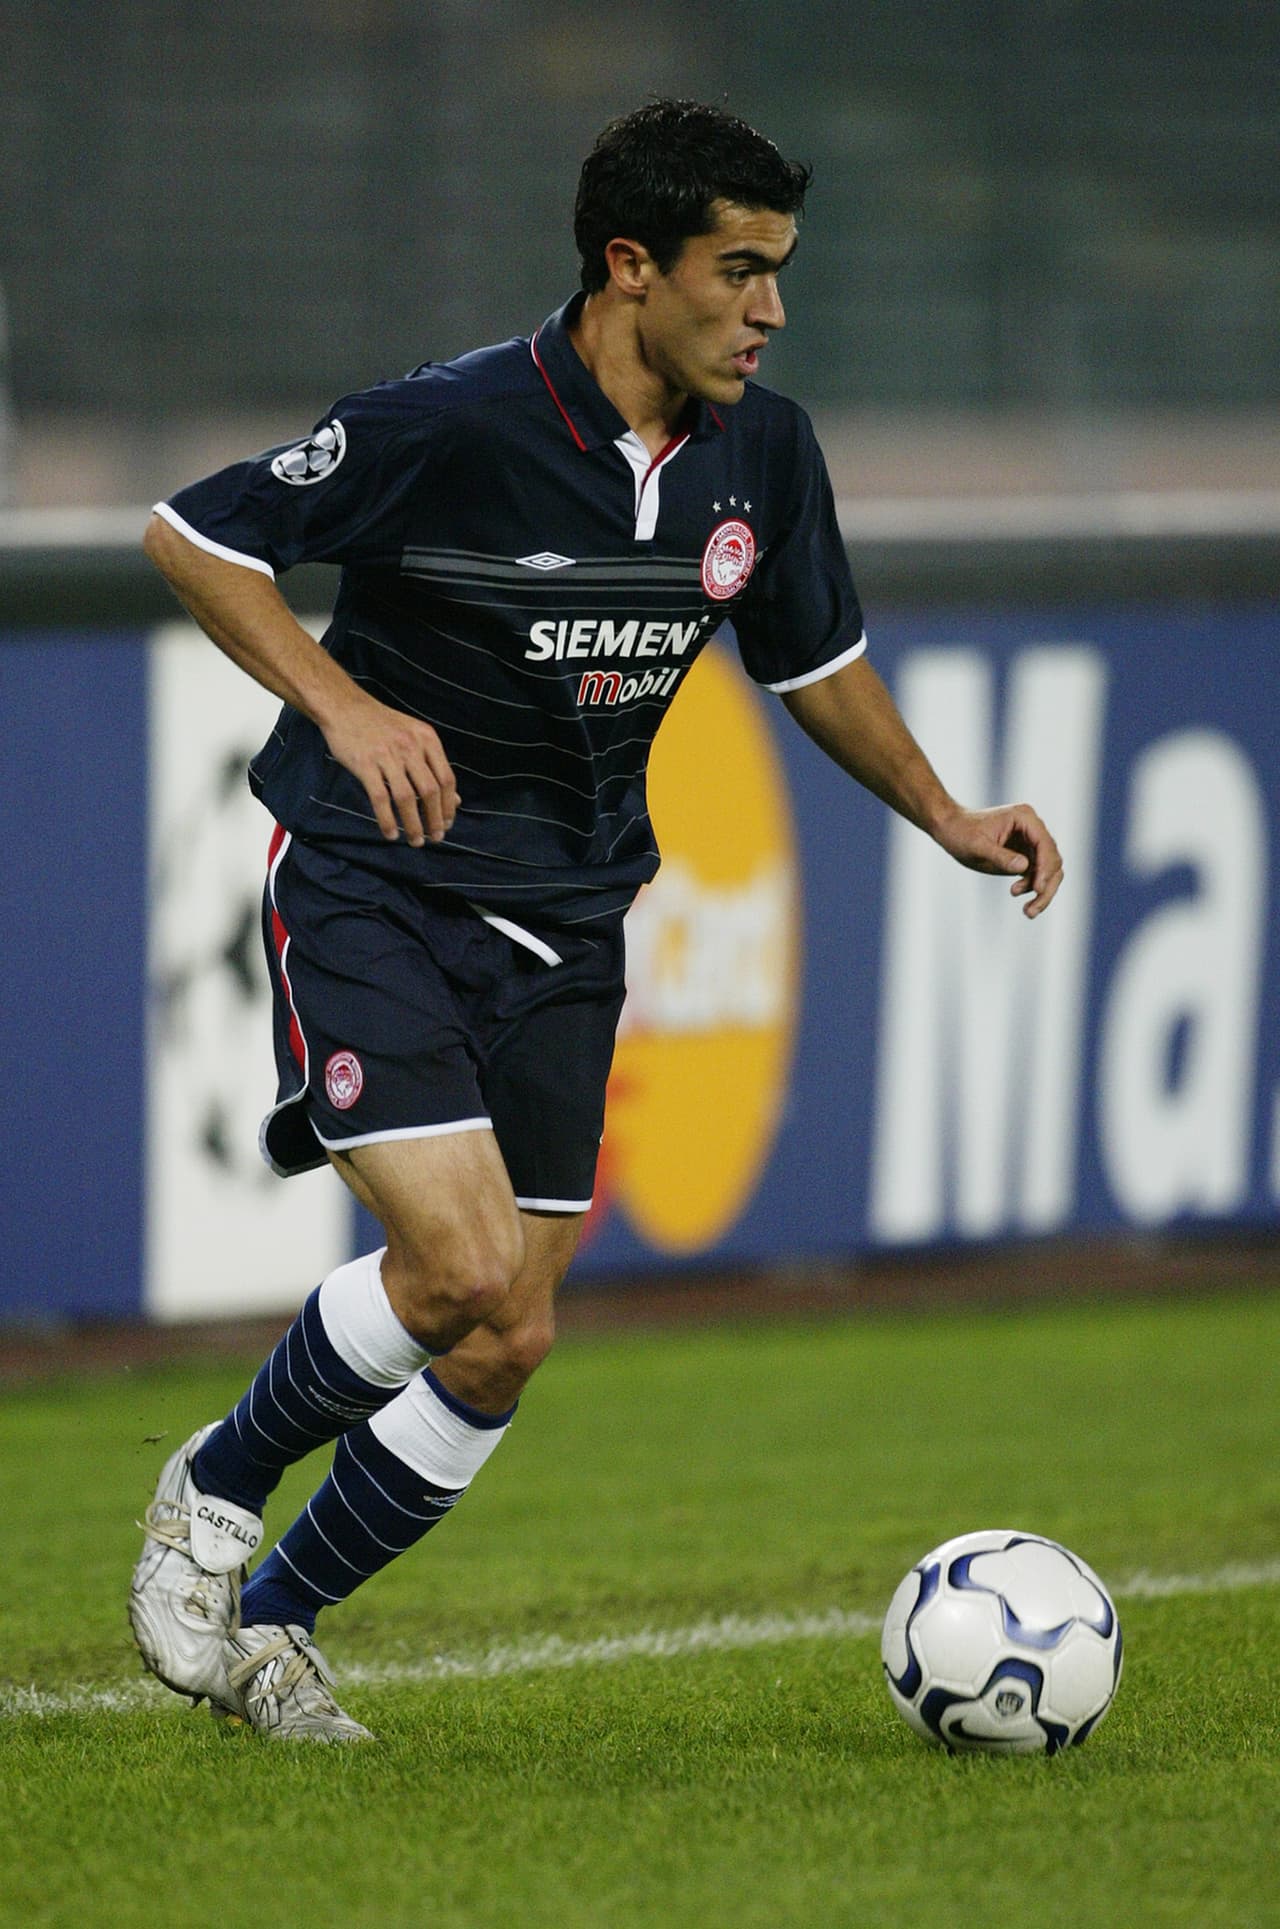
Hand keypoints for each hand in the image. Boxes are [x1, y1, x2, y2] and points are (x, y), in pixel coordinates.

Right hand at [322, 691, 458, 846]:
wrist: (345, 707)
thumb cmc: (382, 725)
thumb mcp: (414, 738)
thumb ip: (434, 766)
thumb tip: (454, 801)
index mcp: (427, 739)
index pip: (446, 778)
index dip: (448, 805)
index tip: (447, 824)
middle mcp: (410, 746)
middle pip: (430, 791)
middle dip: (435, 820)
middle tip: (435, 838)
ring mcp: (387, 755)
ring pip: (406, 798)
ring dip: (413, 825)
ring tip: (416, 841)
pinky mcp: (364, 764)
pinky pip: (380, 799)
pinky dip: (387, 820)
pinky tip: (391, 834)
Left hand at [930, 802, 1062, 918]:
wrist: (950, 829)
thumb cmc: (961, 833)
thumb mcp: (977, 847)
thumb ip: (1000, 856)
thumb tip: (1024, 867)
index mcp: (1025, 818)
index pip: (1046, 845)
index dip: (1046, 868)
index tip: (1038, 889)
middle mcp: (1033, 828)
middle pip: (1053, 860)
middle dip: (1046, 886)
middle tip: (1032, 909)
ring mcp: (1030, 842)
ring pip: (1050, 870)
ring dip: (1042, 892)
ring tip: (1027, 911)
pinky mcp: (1025, 854)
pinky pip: (1038, 874)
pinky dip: (1032, 888)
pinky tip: (1015, 892)